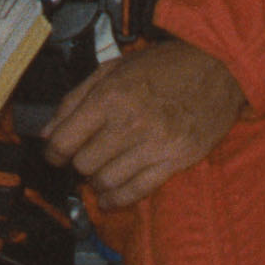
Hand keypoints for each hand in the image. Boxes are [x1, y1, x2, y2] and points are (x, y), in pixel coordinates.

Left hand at [40, 39, 244, 210]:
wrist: (216, 67)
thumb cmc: (165, 65)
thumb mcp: (113, 68)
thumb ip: (76, 98)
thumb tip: (48, 131)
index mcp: (111, 95)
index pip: (65, 140)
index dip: (53, 152)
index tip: (55, 154)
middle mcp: (130, 122)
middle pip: (84, 164)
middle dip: (78, 164)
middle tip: (84, 157)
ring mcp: (154, 143)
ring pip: (106, 181)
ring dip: (97, 182)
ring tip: (100, 173)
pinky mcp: (175, 159)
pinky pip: (137, 191)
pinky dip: (117, 200)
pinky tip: (110, 197)